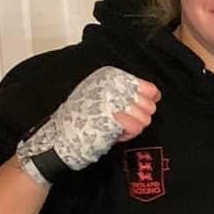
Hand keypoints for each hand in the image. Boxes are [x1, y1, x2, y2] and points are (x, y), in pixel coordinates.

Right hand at [16, 67, 158, 183]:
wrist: (60, 138)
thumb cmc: (79, 119)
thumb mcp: (98, 95)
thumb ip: (122, 91)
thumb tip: (153, 95)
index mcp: (109, 76)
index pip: (147, 87)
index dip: (148, 101)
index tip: (141, 109)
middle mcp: (114, 85)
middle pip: (148, 104)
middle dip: (139, 117)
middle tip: (123, 122)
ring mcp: (115, 101)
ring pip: (145, 118)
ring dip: (133, 127)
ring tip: (115, 129)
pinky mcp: (115, 118)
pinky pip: (135, 128)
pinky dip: (126, 135)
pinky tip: (114, 135)